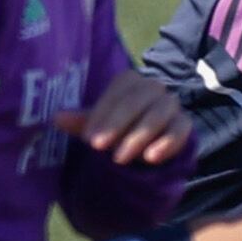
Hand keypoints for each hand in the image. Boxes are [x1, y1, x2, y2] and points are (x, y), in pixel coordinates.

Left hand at [54, 72, 193, 167]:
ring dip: (139, 135)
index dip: (103, 113)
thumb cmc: (116, 127)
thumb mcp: (98, 125)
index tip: (89, 137)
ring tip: (120, 158)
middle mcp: (154, 88)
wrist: (147, 140)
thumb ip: (82, 121)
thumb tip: (57, 118)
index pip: (120, 90)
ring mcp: (171, 105)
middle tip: (99, 147)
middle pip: (139, 100)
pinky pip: (181, 129)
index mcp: (131, 82)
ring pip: (161, 113)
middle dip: (118, 124)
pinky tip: (151, 158)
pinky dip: (168, 143)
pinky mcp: (184, 123)